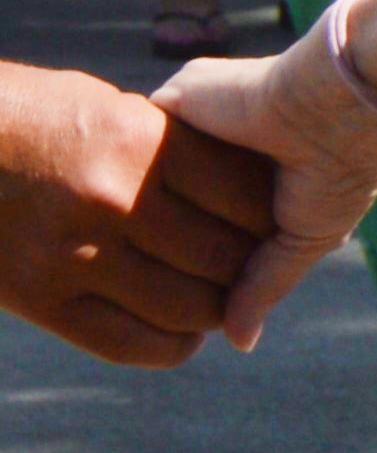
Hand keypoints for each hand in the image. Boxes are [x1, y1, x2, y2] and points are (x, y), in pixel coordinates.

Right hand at [0, 64, 272, 364]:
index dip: (270, 214)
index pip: (248, 196)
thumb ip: (172, 143)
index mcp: (140, 141)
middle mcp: (115, 201)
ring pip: (192, 308)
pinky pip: (133, 344)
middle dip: (250, 265)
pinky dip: (173, 346)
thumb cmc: (27, 117)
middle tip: (250, 265)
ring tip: (216, 298)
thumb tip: (242, 176)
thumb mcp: (103, 106)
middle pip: (228, 258)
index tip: (273, 219)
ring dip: (216, 309)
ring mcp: (76, 256)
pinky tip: (181, 333)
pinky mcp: (40, 299)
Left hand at [156, 15, 376, 347]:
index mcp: (262, 178)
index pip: (212, 221)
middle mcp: (228, 148)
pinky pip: (140, 135)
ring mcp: (202, 122)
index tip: (190, 284)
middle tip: (151, 261)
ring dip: (153, 194)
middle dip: (168, 229)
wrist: (341, 100)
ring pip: (153, 169)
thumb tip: (238, 344)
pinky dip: (139, 159)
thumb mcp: (307, 238)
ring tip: (143, 224)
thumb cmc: (341, 170)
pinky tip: (130, 179)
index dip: (201, 253)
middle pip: (175, 199)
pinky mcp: (180, 98)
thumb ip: (263, 283)